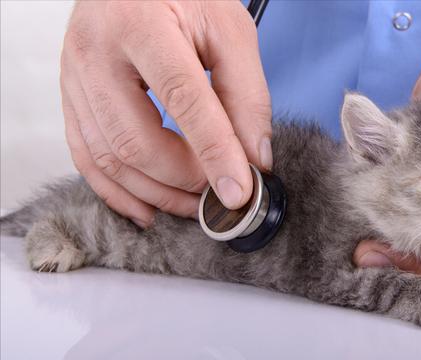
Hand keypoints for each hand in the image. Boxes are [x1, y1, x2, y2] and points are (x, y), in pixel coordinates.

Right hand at [61, 1, 271, 226]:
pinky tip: (150, 208)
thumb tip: (254, 157)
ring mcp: (74, 78)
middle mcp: (96, 52)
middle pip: (135, 139)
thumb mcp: (229, 31)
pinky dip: (118, 192)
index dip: (214, 151)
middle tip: (219, 195)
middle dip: (183, 179)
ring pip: (108, 157)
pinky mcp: (71, 98)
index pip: (182, 99)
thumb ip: (247, 94)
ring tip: (194, 205)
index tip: (239, 190)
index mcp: (142, 24)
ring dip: (155, 194)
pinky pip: (87, 158)